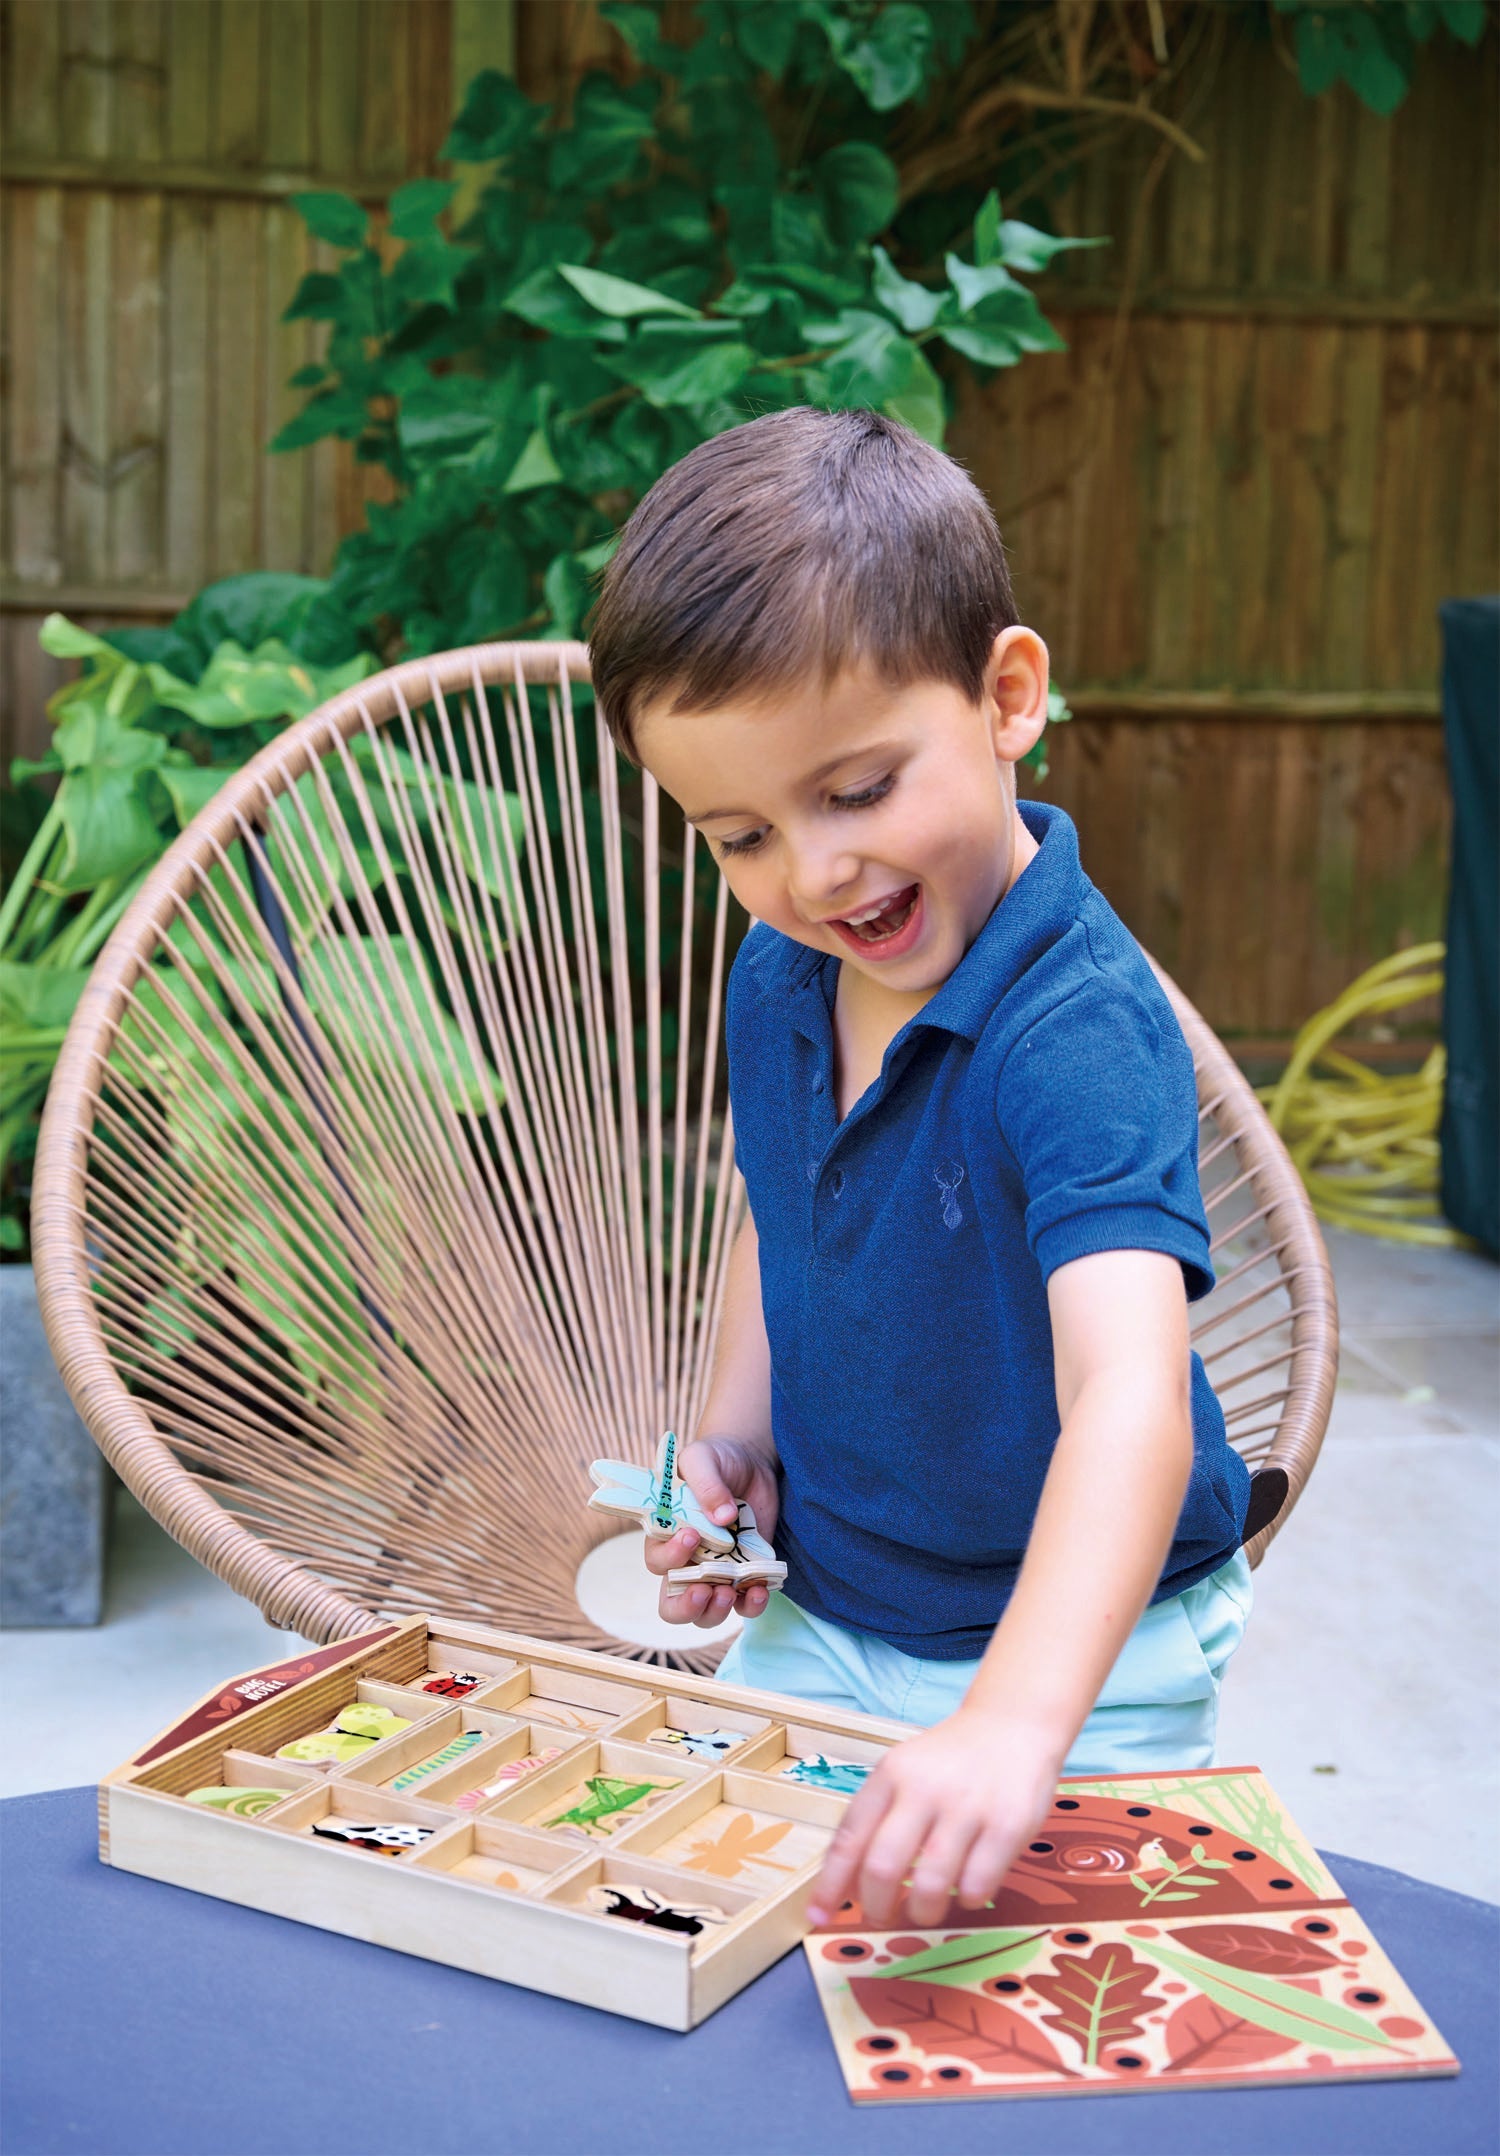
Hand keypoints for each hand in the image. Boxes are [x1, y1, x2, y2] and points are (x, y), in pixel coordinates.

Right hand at [643, 1435, 779, 1629]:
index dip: (669, 1558)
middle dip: (685, 1607)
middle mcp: (688, 1561)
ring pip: (706, 1613)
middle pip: (672, 1602)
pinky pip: (745, 1603)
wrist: (750, 1460)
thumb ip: (706, 1483)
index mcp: (667, 1535)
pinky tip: (760, 1590)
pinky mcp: (747, 1573)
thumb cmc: (715, 1458)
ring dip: (716, 1612)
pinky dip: (752, 1604)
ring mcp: (718, 1570)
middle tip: (703, 1591)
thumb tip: (722, 1516)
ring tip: (730, 1593)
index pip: (657, 1561)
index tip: (691, 1536)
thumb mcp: (703, 1458)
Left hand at [805, 1710, 1062, 1929]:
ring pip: (930, 1885)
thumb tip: (847, 1886)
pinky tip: (967, 1889)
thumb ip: (876, 1821)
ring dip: (922, 1912)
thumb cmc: (949, 1762)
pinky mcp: (1007, 1826)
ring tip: (924, 1910)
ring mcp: (967, 1807)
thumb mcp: (904, 1773)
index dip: (831, 1883)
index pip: (850, 1837)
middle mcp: (925, 1789)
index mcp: (891, 1774)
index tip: (819, 1915)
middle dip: (876, 1907)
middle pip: (883, 1867)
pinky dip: (966, 1900)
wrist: (1011, 1725)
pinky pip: (976, 1886)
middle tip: (881, 1918)